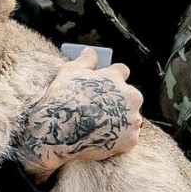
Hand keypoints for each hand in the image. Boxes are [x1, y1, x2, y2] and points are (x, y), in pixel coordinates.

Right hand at [14, 48, 143, 182]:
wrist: (58, 132)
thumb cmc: (62, 99)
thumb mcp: (69, 73)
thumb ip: (85, 60)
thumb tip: (90, 51)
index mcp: (116, 78)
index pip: (122, 72)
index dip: (113, 78)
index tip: (106, 85)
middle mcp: (130, 96)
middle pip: (130, 96)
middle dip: (119, 100)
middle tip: (100, 109)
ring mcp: (132, 119)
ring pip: (130, 117)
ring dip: (121, 119)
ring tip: (100, 126)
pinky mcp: (131, 139)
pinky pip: (129, 136)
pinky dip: (119, 137)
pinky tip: (103, 137)